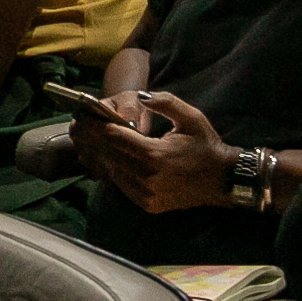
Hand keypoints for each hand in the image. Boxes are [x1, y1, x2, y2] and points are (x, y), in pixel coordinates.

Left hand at [74, 90, 232, 213]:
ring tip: (86, 141)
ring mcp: (147, 194)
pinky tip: (106, 159)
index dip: (95, 126)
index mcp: (155, 154)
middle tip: (77, 126)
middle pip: (109, 154)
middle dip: (91, 139)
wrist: (223, 180)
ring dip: (99, 156)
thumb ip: (165, 102)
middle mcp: (147, 177)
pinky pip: (122, 186)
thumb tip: (141, 96)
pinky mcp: (149, 204)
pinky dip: (113, 171)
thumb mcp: (191, 117)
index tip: (83, 116)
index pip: (114, 138)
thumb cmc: (206, 145)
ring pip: (112, 171)